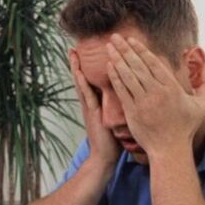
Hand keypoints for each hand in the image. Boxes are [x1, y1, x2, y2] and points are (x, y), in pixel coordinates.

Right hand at [70, 50, 121, 167]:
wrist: (104, 157)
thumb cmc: (113, 140)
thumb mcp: (117, 119)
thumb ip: (119, 107)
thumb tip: (132, 98)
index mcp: (98, 103)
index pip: (94, 81)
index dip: (90, 67)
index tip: (89, 53)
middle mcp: (92, 103)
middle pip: (85, 78)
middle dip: (79, 64)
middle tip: (74, 47)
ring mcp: (90, 108)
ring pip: (83, 83)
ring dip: (77, 68)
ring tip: (72, 54)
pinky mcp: (92, 113)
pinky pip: (87, 95)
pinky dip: (82, 83)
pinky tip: (79, 73)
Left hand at [105, 34, 204, 156]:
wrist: (169, 150)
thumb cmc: (185, 128)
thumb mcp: (201, 106)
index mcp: (172, 88)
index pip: (153, 63)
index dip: (141, 49)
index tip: (131, 40)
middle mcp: (156, 93)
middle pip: (138, 66)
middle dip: (125, 49)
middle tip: (115, 37)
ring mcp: (143, 102)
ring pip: (128, 76)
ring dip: (117, 60)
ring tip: (109, 48)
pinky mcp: (132, 112)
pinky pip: (122, 91)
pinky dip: (115, 78)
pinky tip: (109, 67)